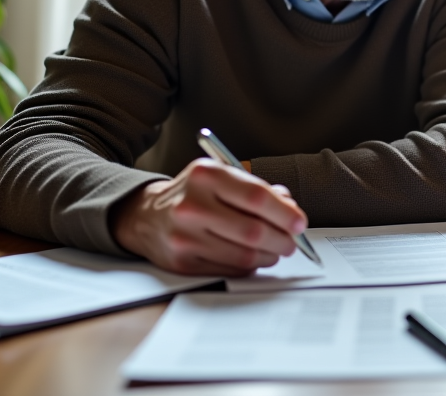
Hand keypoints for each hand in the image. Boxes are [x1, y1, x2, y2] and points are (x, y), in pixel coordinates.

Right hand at [111, 158, 306, 275]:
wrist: (146, 216)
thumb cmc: (194, 194)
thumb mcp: (221, 178)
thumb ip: (258, 190)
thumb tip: (290, 209)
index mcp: (206, 175)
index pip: (256, 197)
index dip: (284, 213)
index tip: (299, 222)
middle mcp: (192, 205)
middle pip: (253, 230)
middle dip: (282, 239)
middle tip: (292, 242)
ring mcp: (185, 236)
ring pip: (244, 254)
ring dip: (269, 255)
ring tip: (275, 250)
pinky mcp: (182, 261)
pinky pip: (230, 269)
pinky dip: (250, 266)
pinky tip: (253, 257)